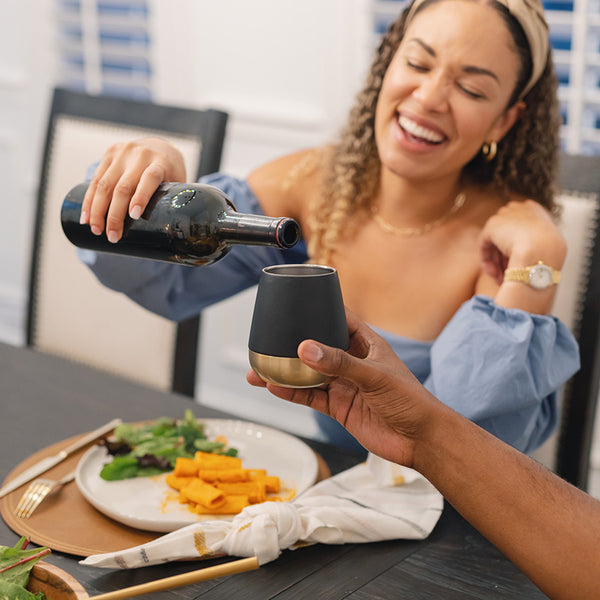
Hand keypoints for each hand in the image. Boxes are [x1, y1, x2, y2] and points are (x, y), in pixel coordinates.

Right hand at [80, 137, 185, 242]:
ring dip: (98, 210)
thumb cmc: (171, 172)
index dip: (141, 197)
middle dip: (115, 214)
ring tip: (96, 230)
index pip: (149, 178)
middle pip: (123, 187)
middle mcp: (140, 154)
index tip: (134, 216)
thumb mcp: (177, 183)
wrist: (160, 146)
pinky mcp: (109, 153)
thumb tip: (173, 233)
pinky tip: (86, 216)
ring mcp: (122, 152)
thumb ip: (173, 201)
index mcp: (160, 162)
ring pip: (105, 184)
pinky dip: (89, 200)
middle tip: (113, 237)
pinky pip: (95, 179)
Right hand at [246, 310, 438, 466]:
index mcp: (365, 343)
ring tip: (259, 370)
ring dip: (285, 372)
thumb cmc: (410, 400)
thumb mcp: (374, 375)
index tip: (295, 303)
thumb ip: (339, 363)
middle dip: (293, 346)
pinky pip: (310, 397)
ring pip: (308, 374)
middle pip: (316, 348)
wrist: (420, 441)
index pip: (339, 319)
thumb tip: (305, 348)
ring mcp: (344, 385)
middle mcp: (352, 361)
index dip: (319, 310)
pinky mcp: (339, 407)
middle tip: (267, 342)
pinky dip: (292, 393)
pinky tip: (274, 388)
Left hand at [479, 199, 565, 285]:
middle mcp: (518, 209)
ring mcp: (505, 215)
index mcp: (534, 210)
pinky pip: (485, 245)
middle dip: (505, 257)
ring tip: (500, 278)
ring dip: (497, 262)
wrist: (543, 250)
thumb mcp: (549, 247)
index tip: (520, 263)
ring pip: (496, 242)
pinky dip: (488, 260)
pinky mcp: (492, 225)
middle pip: (506, 236)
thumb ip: (535, 246)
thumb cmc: (550, 252)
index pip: (521, 230)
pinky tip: (493, 273)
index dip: (518, 249)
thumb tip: (524, 256)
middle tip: (507, 274)